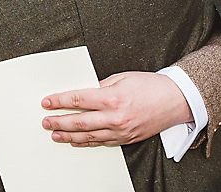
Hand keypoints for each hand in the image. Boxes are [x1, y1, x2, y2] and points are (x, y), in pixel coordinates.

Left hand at [40, 71, 191, 146]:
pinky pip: (101, 142)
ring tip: (55, 134)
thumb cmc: (151, 86)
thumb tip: (84, 92)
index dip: (60, 101)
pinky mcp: (126, 139)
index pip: (78, 99)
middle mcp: (115, 116)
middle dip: (59, 121)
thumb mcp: (123, 77)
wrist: (175, 101)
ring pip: (88, 135)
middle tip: (45, 121)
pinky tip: (75, 141)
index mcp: (113, 97)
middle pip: (79, 120)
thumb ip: (101, 85)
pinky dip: (86, 142)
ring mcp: (120, 130)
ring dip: (68, 135)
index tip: (47, 102)